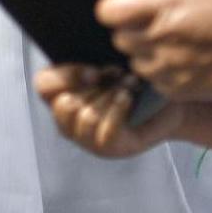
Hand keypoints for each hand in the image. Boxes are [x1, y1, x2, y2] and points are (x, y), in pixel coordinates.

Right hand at [35, 65, 201, 158]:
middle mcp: (68, 120)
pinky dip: (118, 110)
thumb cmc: (134, 79)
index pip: (43, 85)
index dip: (66, 76)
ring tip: (128, 87)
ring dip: (108, 98)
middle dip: (94, 88)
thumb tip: (93, 68)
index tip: (95, 72)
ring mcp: (86, 139)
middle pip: (64, 104)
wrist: (168, 103)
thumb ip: (92, 63)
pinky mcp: (107, 149)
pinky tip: (129, 98)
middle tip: (117, 77)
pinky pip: (104, 131)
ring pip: (85, 116)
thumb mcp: (110, 65)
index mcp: (61, 94)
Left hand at [96, 0, 211, 103]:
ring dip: (145, 51)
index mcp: (164, 7)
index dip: (115, 5)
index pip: (109, 11)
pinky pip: (155, 83)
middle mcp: (161, 41)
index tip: (130, 2)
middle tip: (158, 18)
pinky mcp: (182, 91)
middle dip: (131, 26)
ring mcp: (171, 70)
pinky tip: (185, 59)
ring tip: (173, 39)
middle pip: (119, 37)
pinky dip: (162, 72)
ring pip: (134, 62)